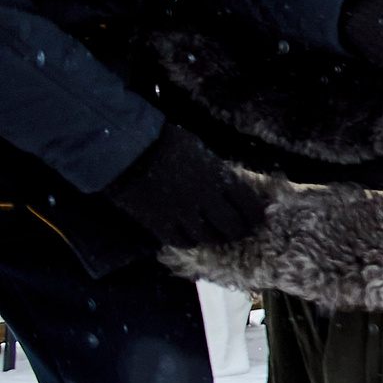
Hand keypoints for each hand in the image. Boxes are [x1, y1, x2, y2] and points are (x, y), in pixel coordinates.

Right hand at [104, 124, 268, 249]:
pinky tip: (191, 237)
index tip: (257, 220)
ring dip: (216, 238)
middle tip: (239, 232)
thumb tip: (231, 186)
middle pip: (233, 226)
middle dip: (240, 231)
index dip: (256, 217)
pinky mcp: (159, 223)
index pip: (250, 206)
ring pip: (209, 238)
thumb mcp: (201, 151)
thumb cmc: (165, 142)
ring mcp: (182, 213)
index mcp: (220, 178)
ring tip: (217, 236)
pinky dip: (190, 241)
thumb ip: (217, 172)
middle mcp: (206, 199)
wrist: (126, 149)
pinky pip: (182, 241)